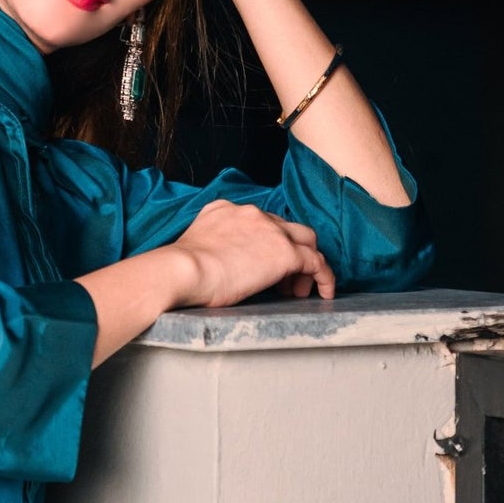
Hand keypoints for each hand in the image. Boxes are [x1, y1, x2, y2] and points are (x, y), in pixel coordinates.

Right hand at [168, 197, 335, 307]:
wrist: (183, 270)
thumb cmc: (179, 269)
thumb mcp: (195, 245)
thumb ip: (212, 246)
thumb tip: (218, 265)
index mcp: (227, 209)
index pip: (259, 222)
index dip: (266, 244)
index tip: (260, 266)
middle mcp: (252, 213)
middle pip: (286, 227)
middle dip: (289, 250)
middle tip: (283, 279)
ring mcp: (271, 231)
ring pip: (305, 240)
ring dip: (305, 263)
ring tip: (297, 289)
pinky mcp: (285, 252)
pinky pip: (316, 262)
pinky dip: (324, 276)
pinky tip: (323, 292)